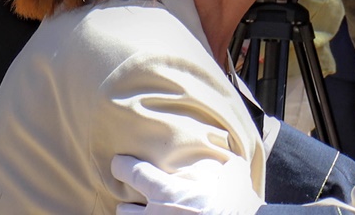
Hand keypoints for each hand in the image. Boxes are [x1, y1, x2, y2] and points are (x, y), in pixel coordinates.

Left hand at [111, 155, 263, 214]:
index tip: (118, 162)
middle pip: (124, 208)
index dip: (122, 166)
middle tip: (141, 199)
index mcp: (168, 193)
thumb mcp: (232, 173)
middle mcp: (155, 214)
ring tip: (147, 214)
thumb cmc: (236, 204)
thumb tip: (220, 145)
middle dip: (131, 203)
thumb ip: (219, 159)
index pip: (134, 174)